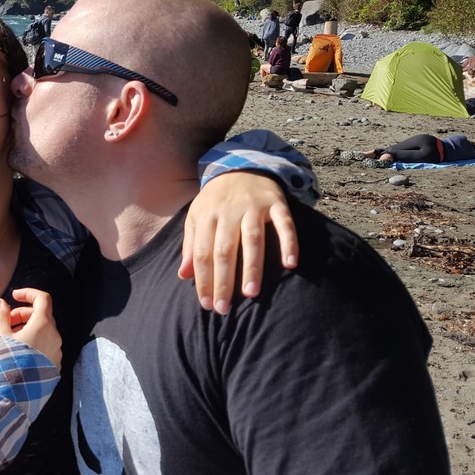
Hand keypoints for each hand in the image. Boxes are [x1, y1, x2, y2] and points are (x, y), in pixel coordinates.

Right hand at [0, 288, 60, 369]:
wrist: (13, 395)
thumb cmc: (6, 364)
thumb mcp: (0, 336)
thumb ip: (1, 315)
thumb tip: (0, 302)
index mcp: (43, 326)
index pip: (42, 299)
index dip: (28, 294)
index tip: (14, 296)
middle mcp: (54, 337)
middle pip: (42, 315)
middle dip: (23, 314)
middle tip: (6, 322)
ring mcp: (56, 352)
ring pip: (44, 331)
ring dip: (28, 329)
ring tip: (10, 339)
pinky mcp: (54, 365)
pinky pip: (46, 347)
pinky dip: (34, 342)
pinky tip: (18, 352)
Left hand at [179, 172, 298, 313]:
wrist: (241, 166)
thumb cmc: (216, 201)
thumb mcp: (197, 218)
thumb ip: (191, 246)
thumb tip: (183, 275)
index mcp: (206, 217)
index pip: (202, 253)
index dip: (203, 280)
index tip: (207, 304)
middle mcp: (228, 212)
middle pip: (224, 250)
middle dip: (223, 281)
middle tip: (224, 308)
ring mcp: (253, 207)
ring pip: (252, 239)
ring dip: (252, 267)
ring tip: (251, 293)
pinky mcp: (276, 202)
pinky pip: (285, 224)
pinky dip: (289, 242)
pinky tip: (290, 264)